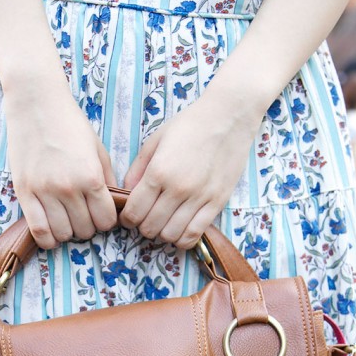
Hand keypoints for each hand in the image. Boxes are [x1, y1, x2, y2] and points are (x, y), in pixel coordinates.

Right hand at [4, 82, 117, 248]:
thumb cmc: (70, 124)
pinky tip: (52, 231)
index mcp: (91, 177)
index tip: (100, 213)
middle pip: (85, 230)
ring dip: (68, 231)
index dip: (106, 221)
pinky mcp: (24, 192)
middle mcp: (69, 187)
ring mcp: (44, 191)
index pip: (106, 221)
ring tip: (66, 219)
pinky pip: (38, 231)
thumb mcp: (97, 149)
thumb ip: (106, 180)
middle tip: (82, 214)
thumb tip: (113, 207)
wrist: (36, 103)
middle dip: (87, 226)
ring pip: (63, 234)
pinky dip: (47, 238)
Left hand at [119, 82, 264, 247]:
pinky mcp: (217, 203)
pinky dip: (182, 239)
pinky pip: (195, 234)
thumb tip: (126, 194)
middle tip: (146, 218)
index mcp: (159, 171)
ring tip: (163, 222)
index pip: (134, 212)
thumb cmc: (190, 125)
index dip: (127, 219)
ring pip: (170, 235)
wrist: (229, 116)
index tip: (129, 216)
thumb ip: (137, 170)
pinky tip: (179, 230)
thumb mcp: (155, 140)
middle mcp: (178, 188)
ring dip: (162, 234)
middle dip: (143, 227)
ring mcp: (199, 197)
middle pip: (150, 227)